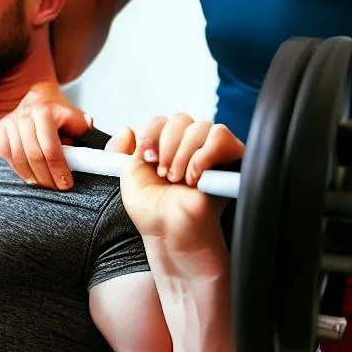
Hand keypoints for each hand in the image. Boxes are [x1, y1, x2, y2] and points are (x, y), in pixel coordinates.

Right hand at [0, 81, 93, 188]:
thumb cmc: (61, 112)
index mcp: (46, 112)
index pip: (51, 148)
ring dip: (31, 176)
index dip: (58, 169)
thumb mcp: (78, 120)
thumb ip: (84, 136)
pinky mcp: (2, 127)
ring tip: (43, 185)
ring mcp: (11, 121)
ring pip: (18, 157)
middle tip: (55, 188)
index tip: (66, 184)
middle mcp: (26, 115)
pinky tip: (29, 176)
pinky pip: (6, 153)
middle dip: (45, 177)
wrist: (42, 96)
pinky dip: (17, 168)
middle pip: (33, 155)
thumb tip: (92, 156)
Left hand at [113, 113, 243, 252]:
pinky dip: (203, 155)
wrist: (170, 232)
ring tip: (178, 179)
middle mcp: (190, 145)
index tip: (147, 157)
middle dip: (167, 147)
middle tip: (164, 174)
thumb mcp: (128, 175)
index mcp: (167, 146)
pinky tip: (195, 177)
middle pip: (181, 119)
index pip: (163, 120)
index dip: (153, 134)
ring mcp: (210, 152)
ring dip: (183, 154)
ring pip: (201, 126)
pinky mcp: (230, 161)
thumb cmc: (152, 211)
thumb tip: (124, 128)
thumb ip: (120, 149)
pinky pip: (221, 136)